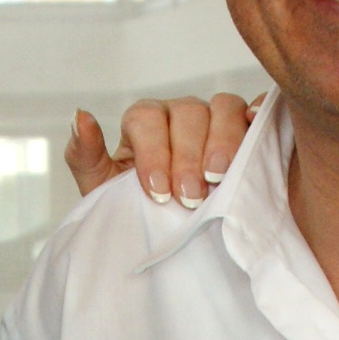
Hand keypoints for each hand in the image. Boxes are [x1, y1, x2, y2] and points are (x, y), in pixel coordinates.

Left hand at [65, 93, 260, 205]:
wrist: (166, 232)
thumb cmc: (135, 208)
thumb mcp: (102, 189)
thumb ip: (86, 156)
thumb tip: (80, 116)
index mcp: (145, 122)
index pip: (146, 118)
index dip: (153, 152)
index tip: (158, 193)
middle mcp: (180, 114)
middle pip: (188, 112)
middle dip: (188, 156)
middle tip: (190, 196)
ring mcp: (215, 119)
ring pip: (223, 107)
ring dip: (223, 141)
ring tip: (219, 177)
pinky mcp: (246, 131)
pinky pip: (256, 111)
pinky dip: (258, 118)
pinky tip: (256, 138)